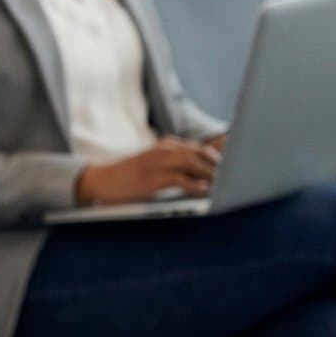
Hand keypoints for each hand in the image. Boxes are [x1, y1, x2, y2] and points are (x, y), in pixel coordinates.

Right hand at [74, 135, 222, 207]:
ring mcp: (156, 163)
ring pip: (191, 163)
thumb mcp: (156, 165)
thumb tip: (206, 176)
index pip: (200, 148)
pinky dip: (193, 184)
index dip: (218, 159)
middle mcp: (164, 150)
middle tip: (233, 178)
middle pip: (199, 154)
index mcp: (167, 145)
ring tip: (222, 184)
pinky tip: (203, 190)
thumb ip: (178, 166)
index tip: (234, 168)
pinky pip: (177, 178)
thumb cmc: (132, 176)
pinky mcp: (151, 178)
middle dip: (218, 166)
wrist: (101, 181)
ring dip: (209, 174)